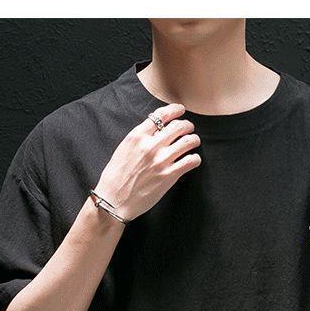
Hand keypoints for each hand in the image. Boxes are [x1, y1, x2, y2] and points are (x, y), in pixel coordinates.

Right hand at [95, 103, 201, 223]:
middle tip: (189, 128)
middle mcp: (150, 146)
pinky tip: (192, 160)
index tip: (180, 110)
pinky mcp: (169, 175)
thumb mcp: (123, 149)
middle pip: (178, 126)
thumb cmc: (115, 177)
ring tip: (194, 142)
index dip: (174, 110)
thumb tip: (155, 130)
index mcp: (137, 136)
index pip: (161, 115)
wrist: (114, 200)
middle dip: (187, 125)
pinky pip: (191, 160)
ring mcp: (161, 160)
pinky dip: (195, 158)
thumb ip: (139, 138)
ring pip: (189, 141)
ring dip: (194, 140)